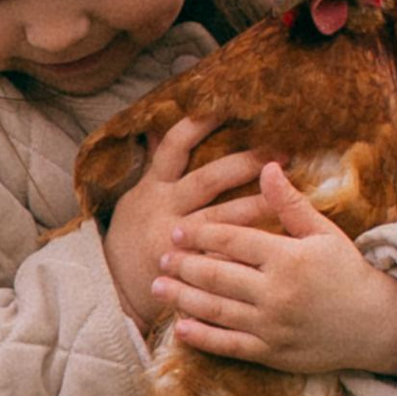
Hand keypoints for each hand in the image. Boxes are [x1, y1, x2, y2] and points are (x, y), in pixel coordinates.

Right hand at [103, 116, 267, 326]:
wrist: (111, 288)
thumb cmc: (129, 238)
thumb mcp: (135, 199)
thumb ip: (155, 168)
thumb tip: (160, 127)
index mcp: (153, 188)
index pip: (176, 146)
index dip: (201, 124)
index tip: (229, 107)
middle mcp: (164, 209)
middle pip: (209, 180)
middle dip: (245, 164)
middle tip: (280, 153)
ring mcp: (175, 241)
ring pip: (221, 220)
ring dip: (255, 206)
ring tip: (285, 197)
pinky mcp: (187, 270)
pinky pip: (221, 258)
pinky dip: (246, 251)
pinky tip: (274, 244)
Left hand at [155, 161, 396, 377]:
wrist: (375, 324)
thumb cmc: (347, 272)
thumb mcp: (323, 233)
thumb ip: (290, 203)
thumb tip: (267, 167)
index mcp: (288, 257)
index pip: (233, 241)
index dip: (200, 234)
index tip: (177, 231)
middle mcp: (277, 292)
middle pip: (217, 275)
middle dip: (183, 266)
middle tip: (159, 258)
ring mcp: (272, 326)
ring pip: (216, 310)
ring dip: (182, 298)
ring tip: (156, 287)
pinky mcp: (271, 353)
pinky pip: (229, 345)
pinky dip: (202, 338)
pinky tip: (180, 328)